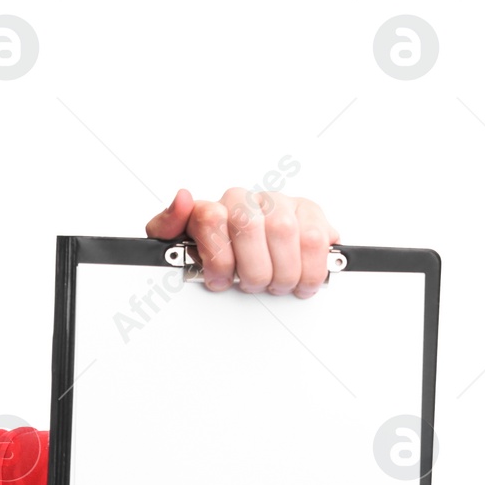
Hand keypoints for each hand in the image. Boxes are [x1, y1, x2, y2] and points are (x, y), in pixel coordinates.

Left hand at [145, 187, 339, 297]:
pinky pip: (317, 235)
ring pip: (286, 232)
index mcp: (215, 207)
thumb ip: (167, 225)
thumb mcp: (176, 246)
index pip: (211, 218)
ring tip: (277, 285)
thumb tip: (183, 199)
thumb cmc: (210, 252)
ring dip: (283, 271)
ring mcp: (279, 203)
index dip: (217, 258)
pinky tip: (303, 279)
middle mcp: (247, 201)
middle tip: (252, 285)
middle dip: (252, 270)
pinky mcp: (309, 212)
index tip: (220, 280)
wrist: (241, 250)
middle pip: (250, 229)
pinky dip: (312, 265)